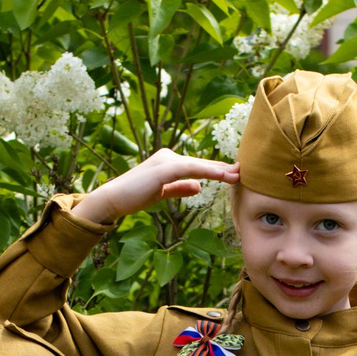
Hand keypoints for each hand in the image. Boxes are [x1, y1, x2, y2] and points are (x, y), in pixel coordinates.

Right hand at [71, 151, 239, 226]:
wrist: (113, 199)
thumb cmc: (134, 196)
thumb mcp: (162, 193)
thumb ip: (180, 188)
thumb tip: (199, 187)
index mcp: (168, 162)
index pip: (197, 166)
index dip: (215, 170)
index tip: (233, 173)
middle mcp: (168, 156)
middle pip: (200, 163)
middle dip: (222, 168)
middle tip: (243, 171)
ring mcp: (165, 160)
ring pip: (198, 164)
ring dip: (218, 169)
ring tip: (237, 174)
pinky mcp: (163, 168)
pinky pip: (190, 168)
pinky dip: (208, 171)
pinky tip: (221, 174)